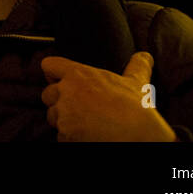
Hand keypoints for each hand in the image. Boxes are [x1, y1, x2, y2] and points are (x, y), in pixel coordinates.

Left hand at [40, 52, 175, 141]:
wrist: (137, 135)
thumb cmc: (135, 108)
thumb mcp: (136, 82)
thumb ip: (136, 66)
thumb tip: (145, 56)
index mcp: (78, 74)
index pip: (49, 65)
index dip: (53, 74)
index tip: (63, 82)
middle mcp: (66, 92)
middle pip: (47, 94)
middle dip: (59, 102)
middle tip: (80, 109)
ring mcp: (63, 114)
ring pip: (53, 116)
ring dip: (65, 120)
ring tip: (87, 123)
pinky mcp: (64, 134)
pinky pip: (60, 135)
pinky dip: (71, 137)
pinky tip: (88, 135)